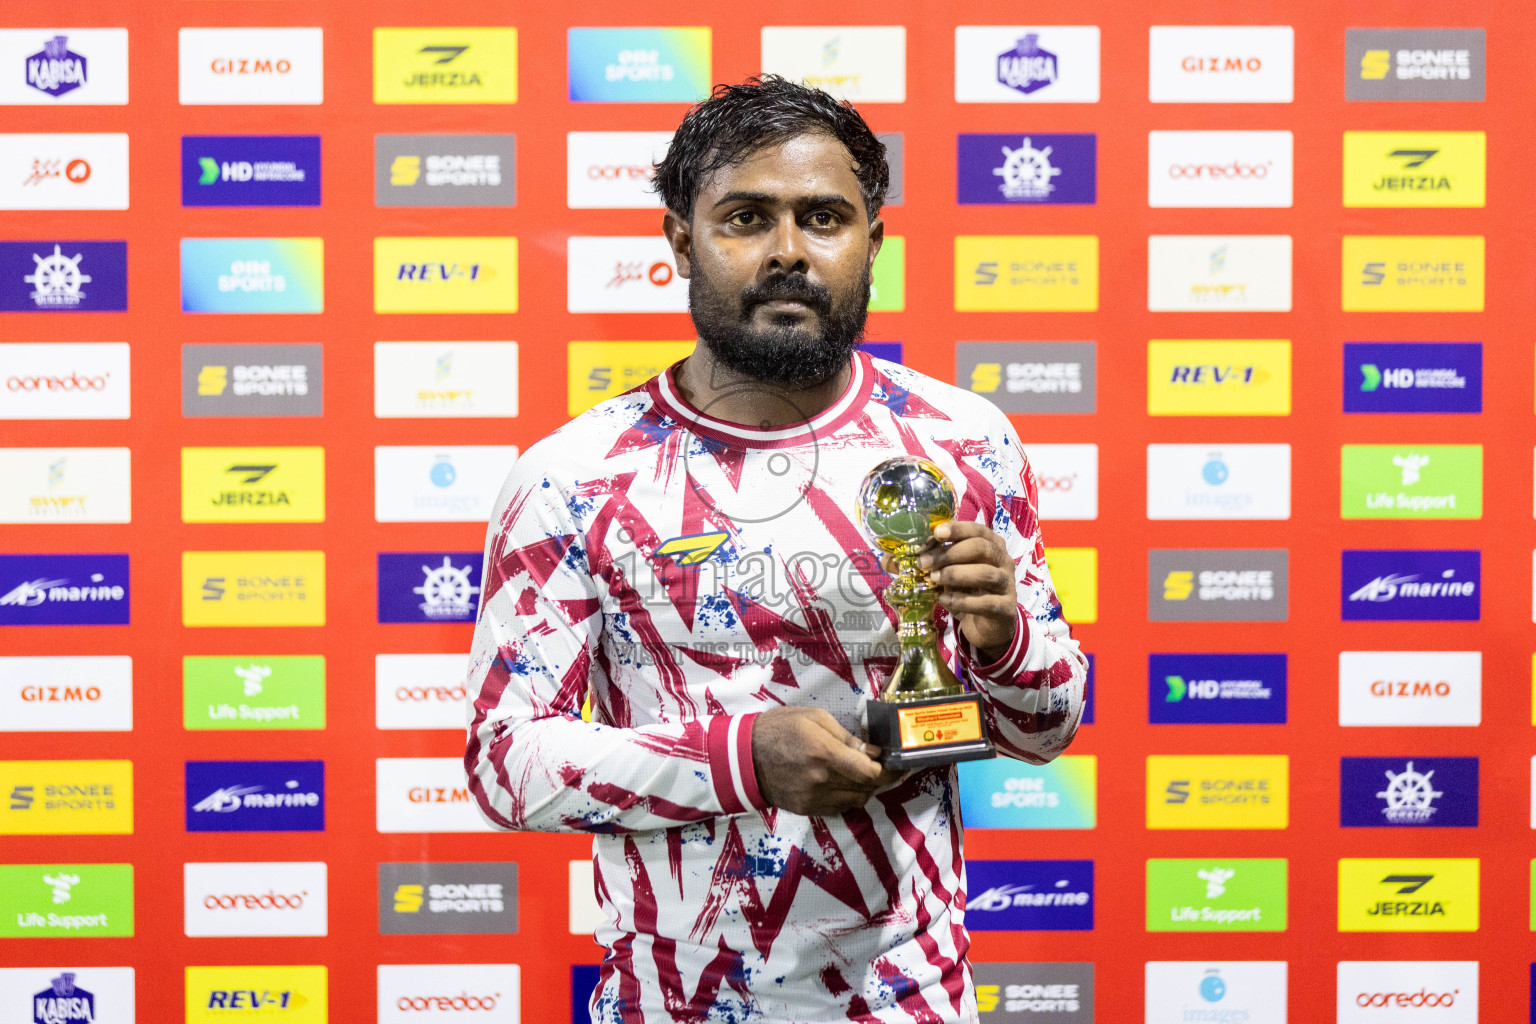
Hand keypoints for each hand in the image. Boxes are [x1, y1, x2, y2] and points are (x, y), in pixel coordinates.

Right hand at [750, 706, 904, 815]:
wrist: (744, 755)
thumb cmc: (780, 728)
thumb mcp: (814, 718)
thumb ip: (847, 737)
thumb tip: (873, 752)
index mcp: (824, 753)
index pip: (870, 772)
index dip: (890, 771)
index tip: (898, 765)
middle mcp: (821, 780)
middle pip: (867, 788)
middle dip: (880, 778)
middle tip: (884, 767)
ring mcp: (813, 798)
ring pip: (856, 801)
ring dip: (865, 789)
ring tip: (862, 774)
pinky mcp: (806, 809)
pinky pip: (839, 808)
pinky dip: (848, 797)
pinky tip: (844, 784)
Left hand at [881, 521, 1017, 661]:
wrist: (987, 626)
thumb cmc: (966, 592)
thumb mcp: (943, 576)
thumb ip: (920, 566)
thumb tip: (887, 560)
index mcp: (990, 545)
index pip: (977, 530)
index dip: (957, 529)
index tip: (936, 533)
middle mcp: (1002, 561)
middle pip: (980, 548)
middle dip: (949, 554)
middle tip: (923, 563)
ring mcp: (1007, 585)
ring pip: (986, 573)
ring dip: (956, 575)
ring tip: (934, 580)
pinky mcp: (1006, 608)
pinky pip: (988, 602)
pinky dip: (964, 601)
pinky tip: (945, 601)